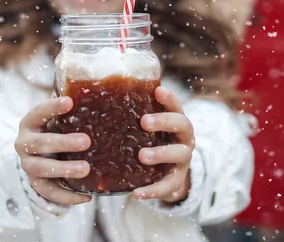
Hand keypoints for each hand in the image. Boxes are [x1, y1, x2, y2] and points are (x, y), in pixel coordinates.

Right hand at [14, 97, 91, 205]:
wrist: (36, 154)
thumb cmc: (54, 128)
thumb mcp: (58, 117)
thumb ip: (70, 107)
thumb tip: (96, 91)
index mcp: (30, 122)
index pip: (38, 112)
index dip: (52, 107)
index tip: (70, 101)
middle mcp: (24, 143)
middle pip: (40, 143)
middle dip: (62, 142)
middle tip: (86, 141)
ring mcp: (28, 165)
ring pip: (42, 169)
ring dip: (64, 169)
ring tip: (86, 169)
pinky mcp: (35, 183)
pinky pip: (48, 192)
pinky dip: (66, 196)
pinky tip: (86, 196)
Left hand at [133, 86, 194, 202]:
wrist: (168, 174)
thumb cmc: (152, 142)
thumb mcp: (147, 129)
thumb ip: (134, 115)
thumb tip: (99, 99)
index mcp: (177, 122)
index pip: (176, 106)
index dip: (169, 98)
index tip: (158, 90)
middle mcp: (184, 138)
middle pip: (183, 125)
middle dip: (164, 122)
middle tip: (144, 122)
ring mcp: (183, 159)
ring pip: (179, 153)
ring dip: (161, 153)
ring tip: (142, 156)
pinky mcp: (178, 180)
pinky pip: (168, 185)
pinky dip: (154, 190)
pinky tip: (137, 193)